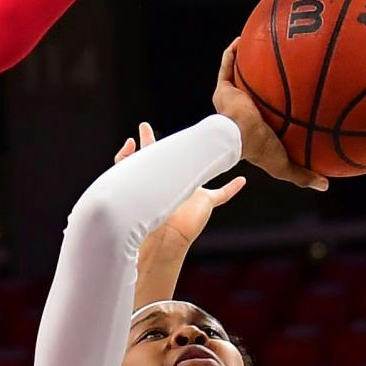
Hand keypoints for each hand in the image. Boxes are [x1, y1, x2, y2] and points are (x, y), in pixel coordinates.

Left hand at [117, 122, 244, 248]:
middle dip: (171, 147)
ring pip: (201, 175)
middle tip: (176, 133)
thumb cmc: (147, 212)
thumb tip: (130, 142)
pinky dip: (232, 188)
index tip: (143, 128)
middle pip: (174, 161)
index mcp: (158, 180)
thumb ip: (124, 161)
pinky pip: (223, 194)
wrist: (164, 238)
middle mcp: (175, 184)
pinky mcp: (206, 202)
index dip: (146, 142)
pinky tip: (241, 181)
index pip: (151, 157)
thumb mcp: (130, 181)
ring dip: (205, 165)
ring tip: (211, 148)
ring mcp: (192, 194)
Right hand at [213, 41, 326, 190]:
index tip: (298, 91)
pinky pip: (227, 65)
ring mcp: (233, 98)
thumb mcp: (284, 165)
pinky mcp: (223, 89)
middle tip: (287, 60)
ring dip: (248, 59)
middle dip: (267, 76)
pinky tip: (244, 38)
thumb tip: (326, 185)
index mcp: (258, 126)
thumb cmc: (257, 149)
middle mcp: (246, 109)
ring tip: (263, 41)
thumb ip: (303, 174)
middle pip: (257, 89)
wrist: (235, 137)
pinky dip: (233, 52)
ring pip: (241, 74)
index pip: (271, 113)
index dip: (281, 103)